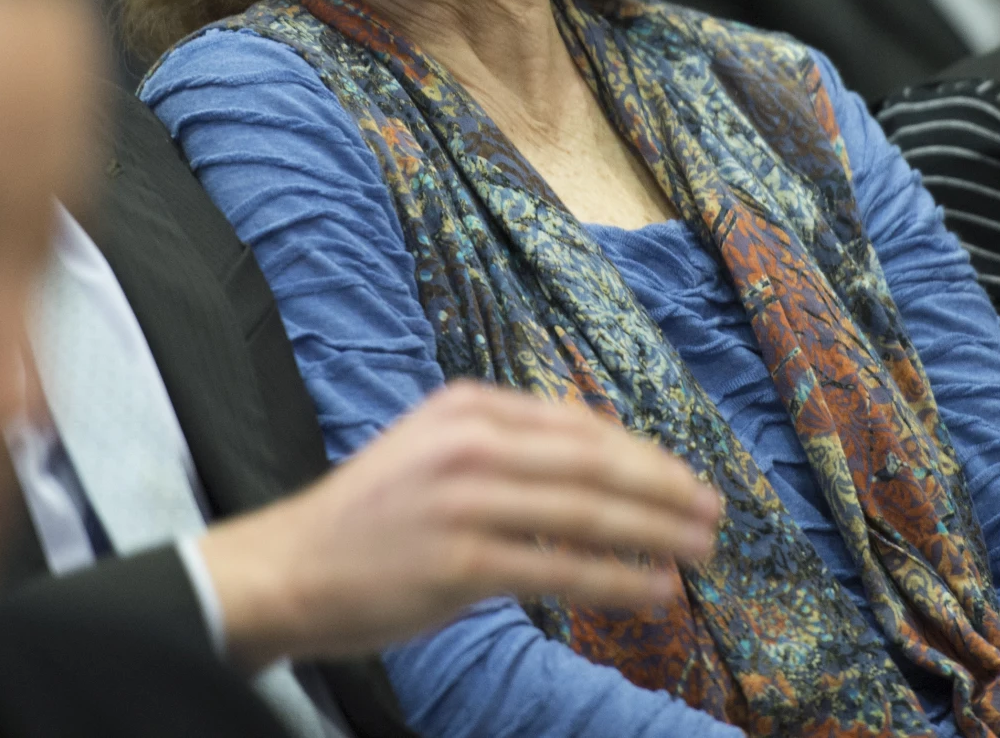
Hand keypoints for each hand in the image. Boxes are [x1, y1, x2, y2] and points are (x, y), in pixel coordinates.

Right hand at [197, 381, 719, 668]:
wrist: (287, 568)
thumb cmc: (368, 520)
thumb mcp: (431, 451)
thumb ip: (502, 447)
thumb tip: (593, 463)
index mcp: (467, 406)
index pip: (578, 425)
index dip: (643, 453)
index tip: (685, 478)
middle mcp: (469, 442)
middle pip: (595, 462)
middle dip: (665, 488)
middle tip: (713, 512)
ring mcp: (464, 499)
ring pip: (588, 512)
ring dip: (656, 532)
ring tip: (700, 551)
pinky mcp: (460, 561)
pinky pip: (561, 568)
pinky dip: (619, 579)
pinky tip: (656, 592)